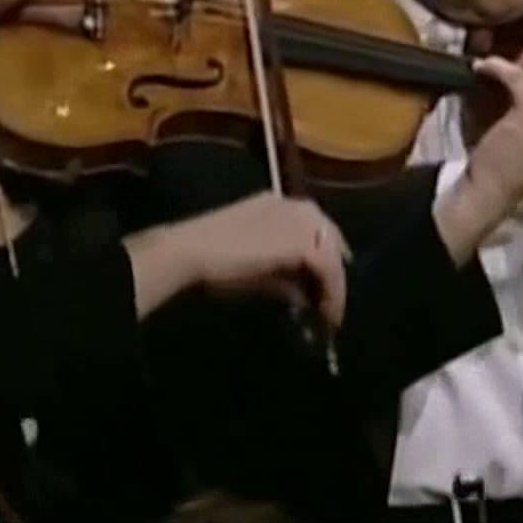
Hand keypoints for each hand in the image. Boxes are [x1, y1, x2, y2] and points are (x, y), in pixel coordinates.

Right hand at [125, 192, 350, 328]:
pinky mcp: (302, 242)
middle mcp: (294, 207)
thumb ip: (283, 278)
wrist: (188, 253)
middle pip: (330, 240)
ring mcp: (300, 221)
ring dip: (335, 288)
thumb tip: (304, 297)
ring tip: (329, 316)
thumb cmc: (210, 261)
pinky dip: (332, 294)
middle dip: (334, 273)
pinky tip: (327, 315)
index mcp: (279, 206)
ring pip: (332, 256)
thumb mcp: (255, 270)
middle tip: (333, 303)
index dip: (326, 257)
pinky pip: (329, 270)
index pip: (316, 228)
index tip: (327, 283)